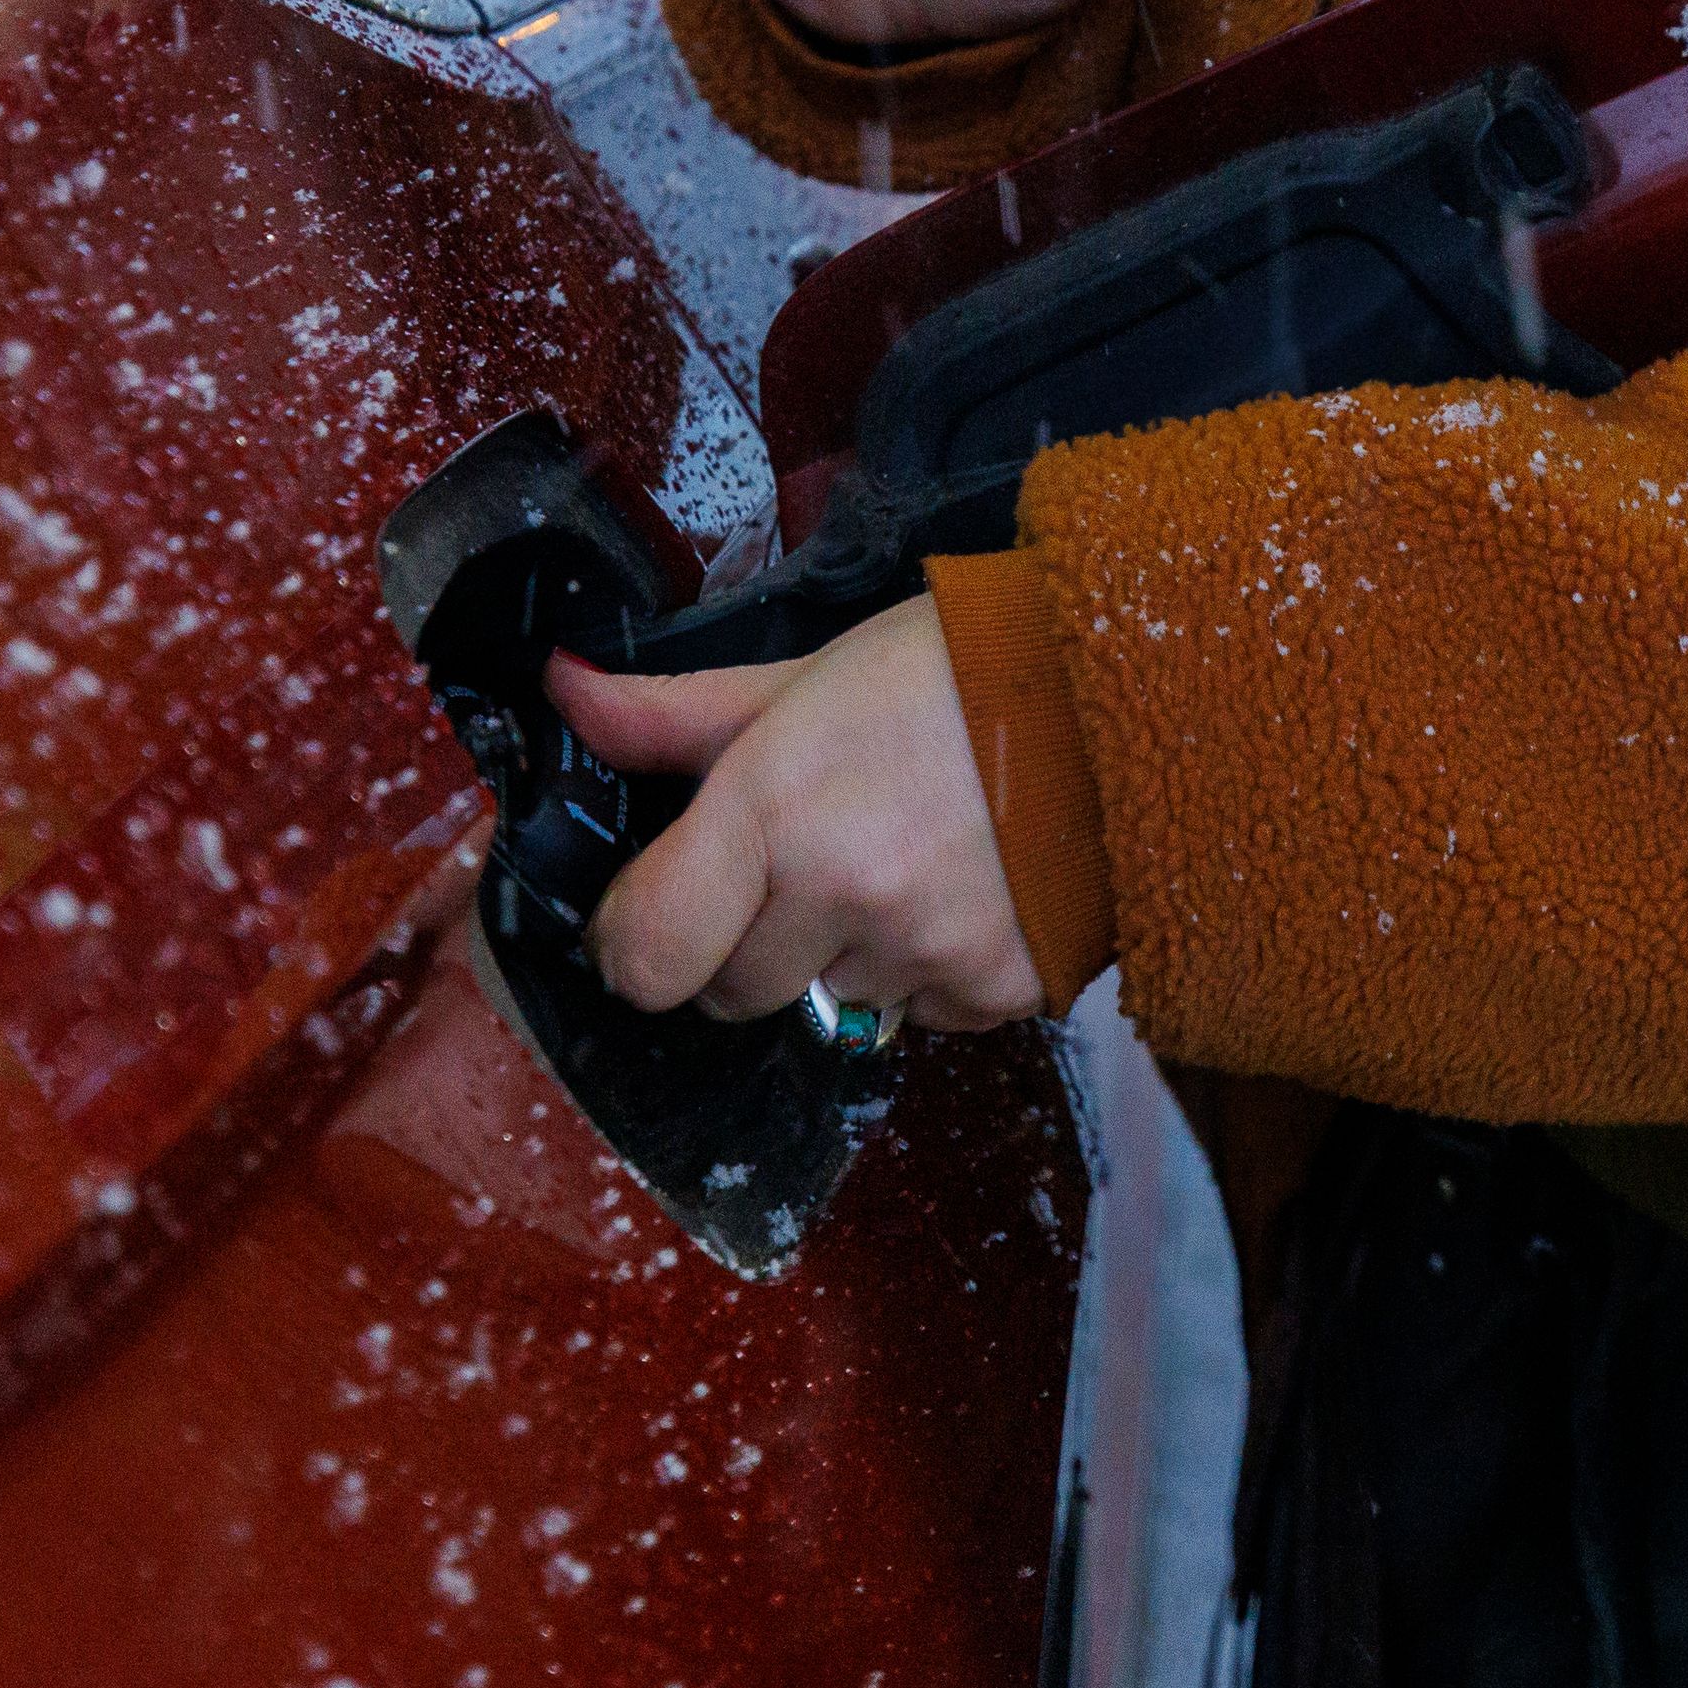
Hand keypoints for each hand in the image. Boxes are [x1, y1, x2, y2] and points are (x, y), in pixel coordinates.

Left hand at [553, 596, 1049, 1033]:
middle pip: (728, 995)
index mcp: (774, 808)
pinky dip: (923, 975)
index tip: (655, 909)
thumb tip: (560, 695)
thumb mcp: (804, 677)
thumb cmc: (951, 670)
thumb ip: (671, 715)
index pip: (647, 954)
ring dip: (840, 957)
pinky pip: (919, 1017)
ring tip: (898, 863)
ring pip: (827, 1005)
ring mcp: (925, 953)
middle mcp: (843, 895)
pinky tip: (958, 893)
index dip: (634, 941)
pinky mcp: (999, 993)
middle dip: (739, 946)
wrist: (1127, 694)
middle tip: (794, 869)